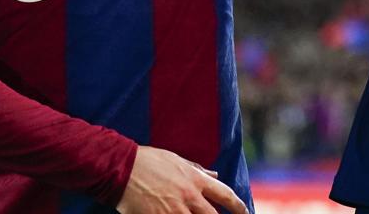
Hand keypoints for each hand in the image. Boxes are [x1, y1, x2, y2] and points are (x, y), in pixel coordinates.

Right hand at [117, 146, 246, 213]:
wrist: (122, 168)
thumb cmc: (149, 161)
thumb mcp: (177, 160)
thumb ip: (197, 170)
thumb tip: (214, 174)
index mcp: (195, 179)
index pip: (225, 195)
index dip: (239, 206)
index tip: (245, 213)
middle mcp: (189, 196)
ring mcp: (174, 210)